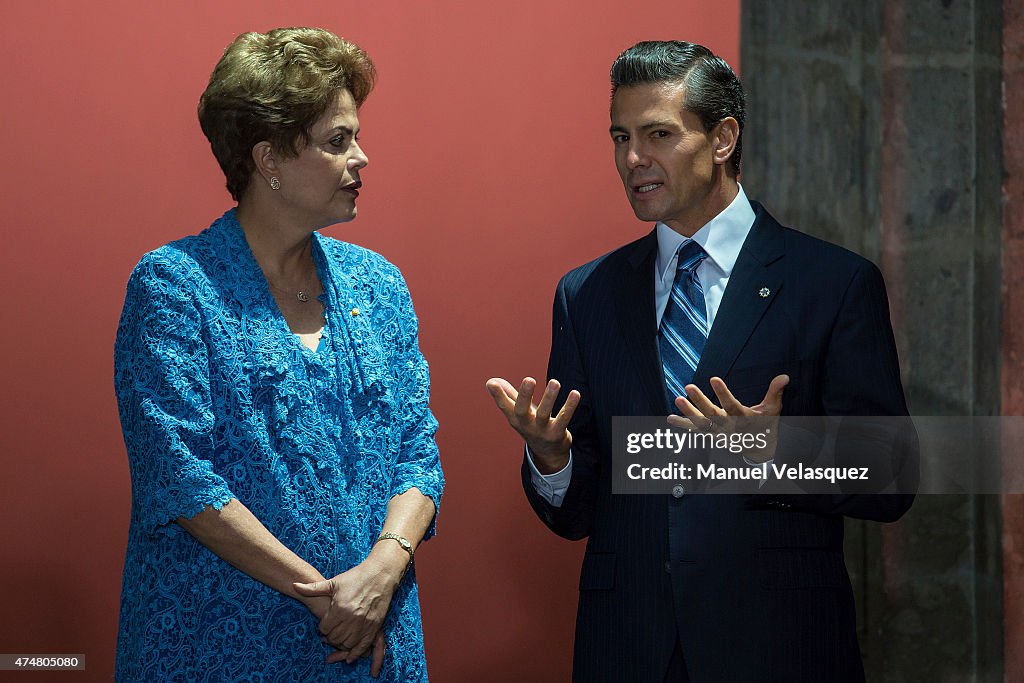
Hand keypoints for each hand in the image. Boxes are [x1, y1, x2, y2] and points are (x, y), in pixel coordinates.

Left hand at [293, 553, 402, 663]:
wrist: (379, 575)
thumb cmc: (355, 577)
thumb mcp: (333, 582)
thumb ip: (312, 588)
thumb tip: (294, 585)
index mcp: (339, 608)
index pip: (324, 628)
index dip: (323, 627)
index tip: (326, 622)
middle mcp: (351, 619)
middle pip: (334, 638)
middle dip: (330, 636)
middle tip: (331, 631)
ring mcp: (364, 624)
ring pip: (347, 644)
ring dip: (341, 643)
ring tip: (340, 636)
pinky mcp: (374, 627)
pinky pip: (362, 647)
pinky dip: (355, 653)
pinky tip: (349, 657)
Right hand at [485, 377, 580, 472]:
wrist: (548, 453)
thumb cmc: (532, 425)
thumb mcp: (519, 413)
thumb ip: (507, 396)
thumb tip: (491, 382)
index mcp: (515, 418)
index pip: (504, 406)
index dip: (497, 395)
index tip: (491, 383)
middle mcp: (526, 425)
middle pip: (522, 410)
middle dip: (525, 395)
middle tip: (529, 379)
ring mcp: (541, 431)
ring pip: (544, 414)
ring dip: (549, 398)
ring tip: (555, 382)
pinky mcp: (556, 434)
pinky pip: (563, 420)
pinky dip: (569, 406)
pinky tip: (575, 393)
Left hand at [668, 375, 788, 462]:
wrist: (760, 450)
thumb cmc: (766, 425)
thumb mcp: (772, 409)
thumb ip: (775, 392)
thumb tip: (784, 376)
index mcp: (743, 419)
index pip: (731, 405)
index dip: (722, 392)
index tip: (713, 379)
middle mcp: (728, 426)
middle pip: (712, 414)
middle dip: (699, 401)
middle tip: (688, 387)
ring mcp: (718, 432)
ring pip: (701, 423)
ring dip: (688, 412)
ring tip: (677, 400)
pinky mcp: (712, 436)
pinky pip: (695, 431)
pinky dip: (683, 425)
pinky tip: (671, 418)